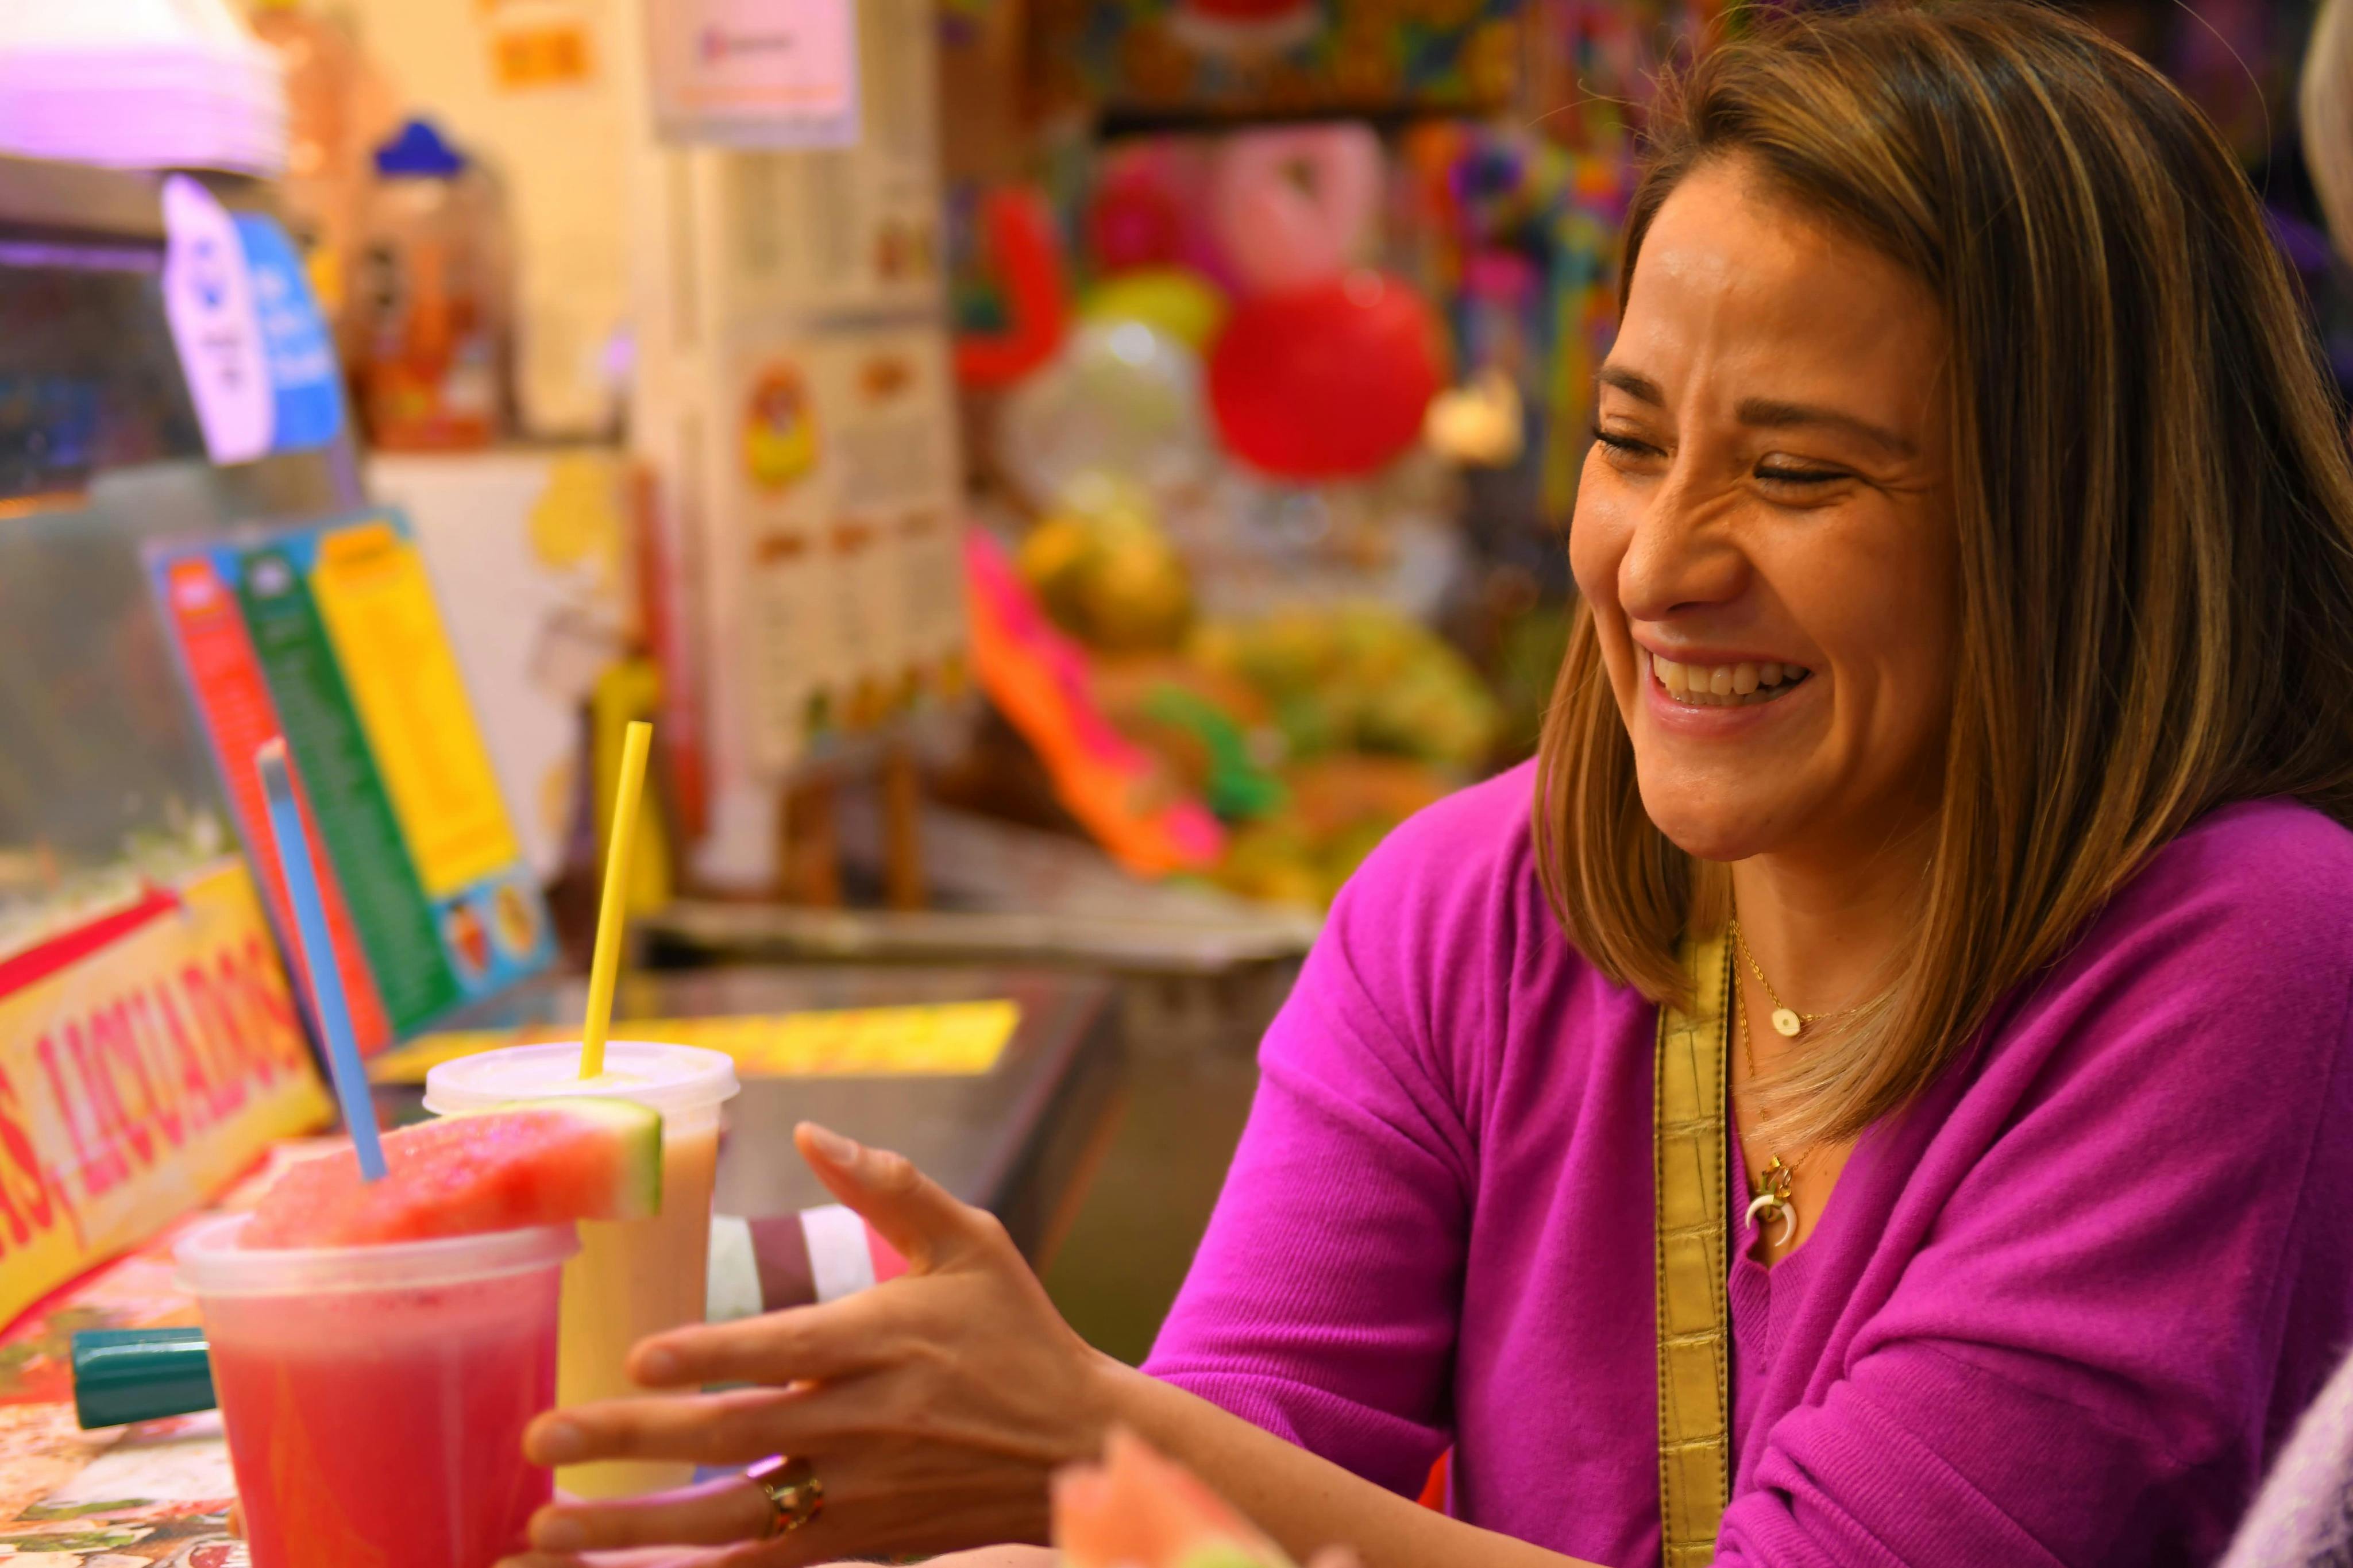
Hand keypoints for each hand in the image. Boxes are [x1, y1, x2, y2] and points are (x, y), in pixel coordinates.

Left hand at [495, 1124, 1115, 1566]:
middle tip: (543, 1436)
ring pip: (730, 1517)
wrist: (1076, 1446)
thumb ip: (891, 1186)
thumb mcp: (972, 1243)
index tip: (636, 1360)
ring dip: (633, 1527)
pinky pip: (766, 1567)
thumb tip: (811, 1133)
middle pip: (732, 1436)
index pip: (783, 1351)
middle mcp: (863, 1421)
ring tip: (546, 1526)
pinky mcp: (859, 1540)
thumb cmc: (1017, 1331)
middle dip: (629, 1441)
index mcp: (883, 1340)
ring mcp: (857, 1491)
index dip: (710, 1356)